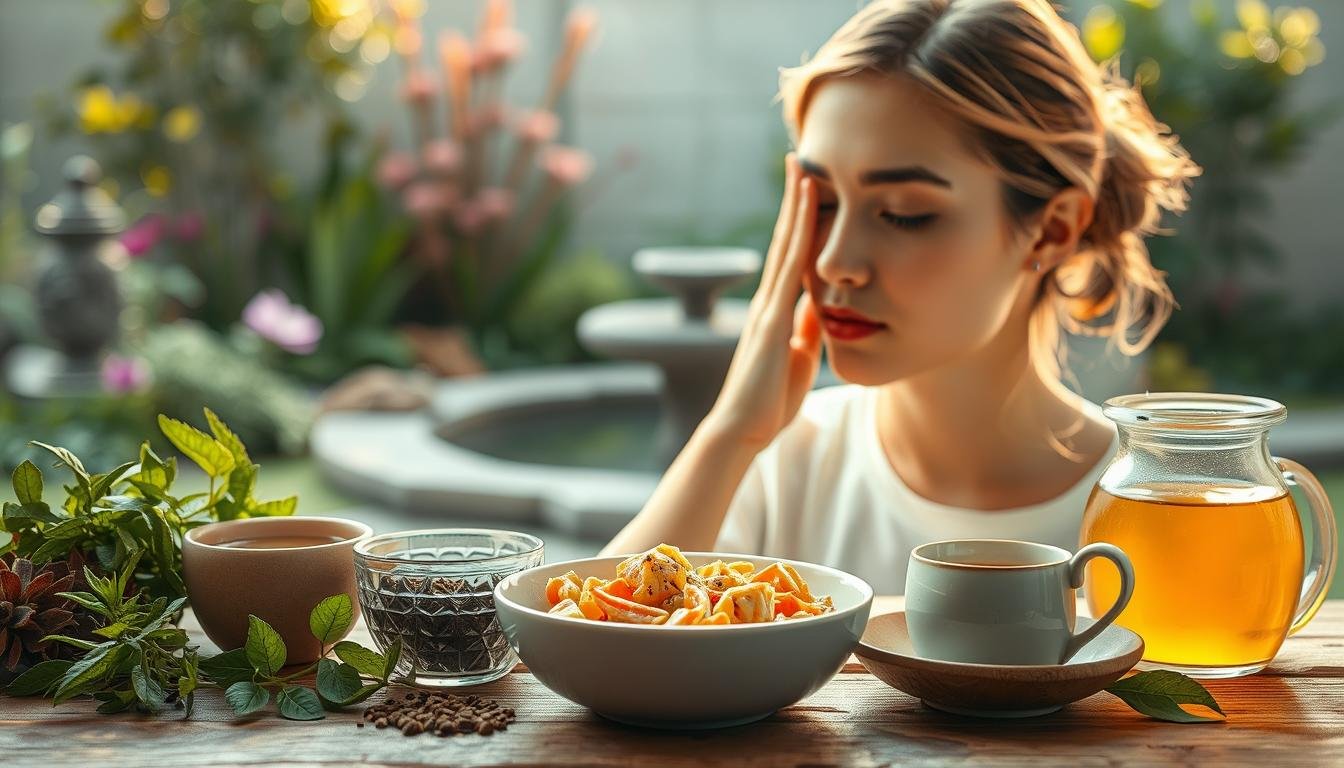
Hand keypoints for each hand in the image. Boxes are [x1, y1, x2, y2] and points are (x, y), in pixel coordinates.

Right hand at [704, 153, 822, 450]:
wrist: (742, 429)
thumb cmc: (767, 404)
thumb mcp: (797, 359)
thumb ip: (806, 331)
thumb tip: (819, 307)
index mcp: (774, 312)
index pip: (789, 258)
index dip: (797, 224)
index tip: (806, 191)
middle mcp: (767, 301)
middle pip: (783, 239)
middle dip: (793, 199)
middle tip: (798, 158)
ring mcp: (767, 306)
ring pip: (785, 243)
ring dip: (795, 203)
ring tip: (801, 165)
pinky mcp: (771, 316)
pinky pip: (790, 264)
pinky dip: (800, 230)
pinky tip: (808, 204)